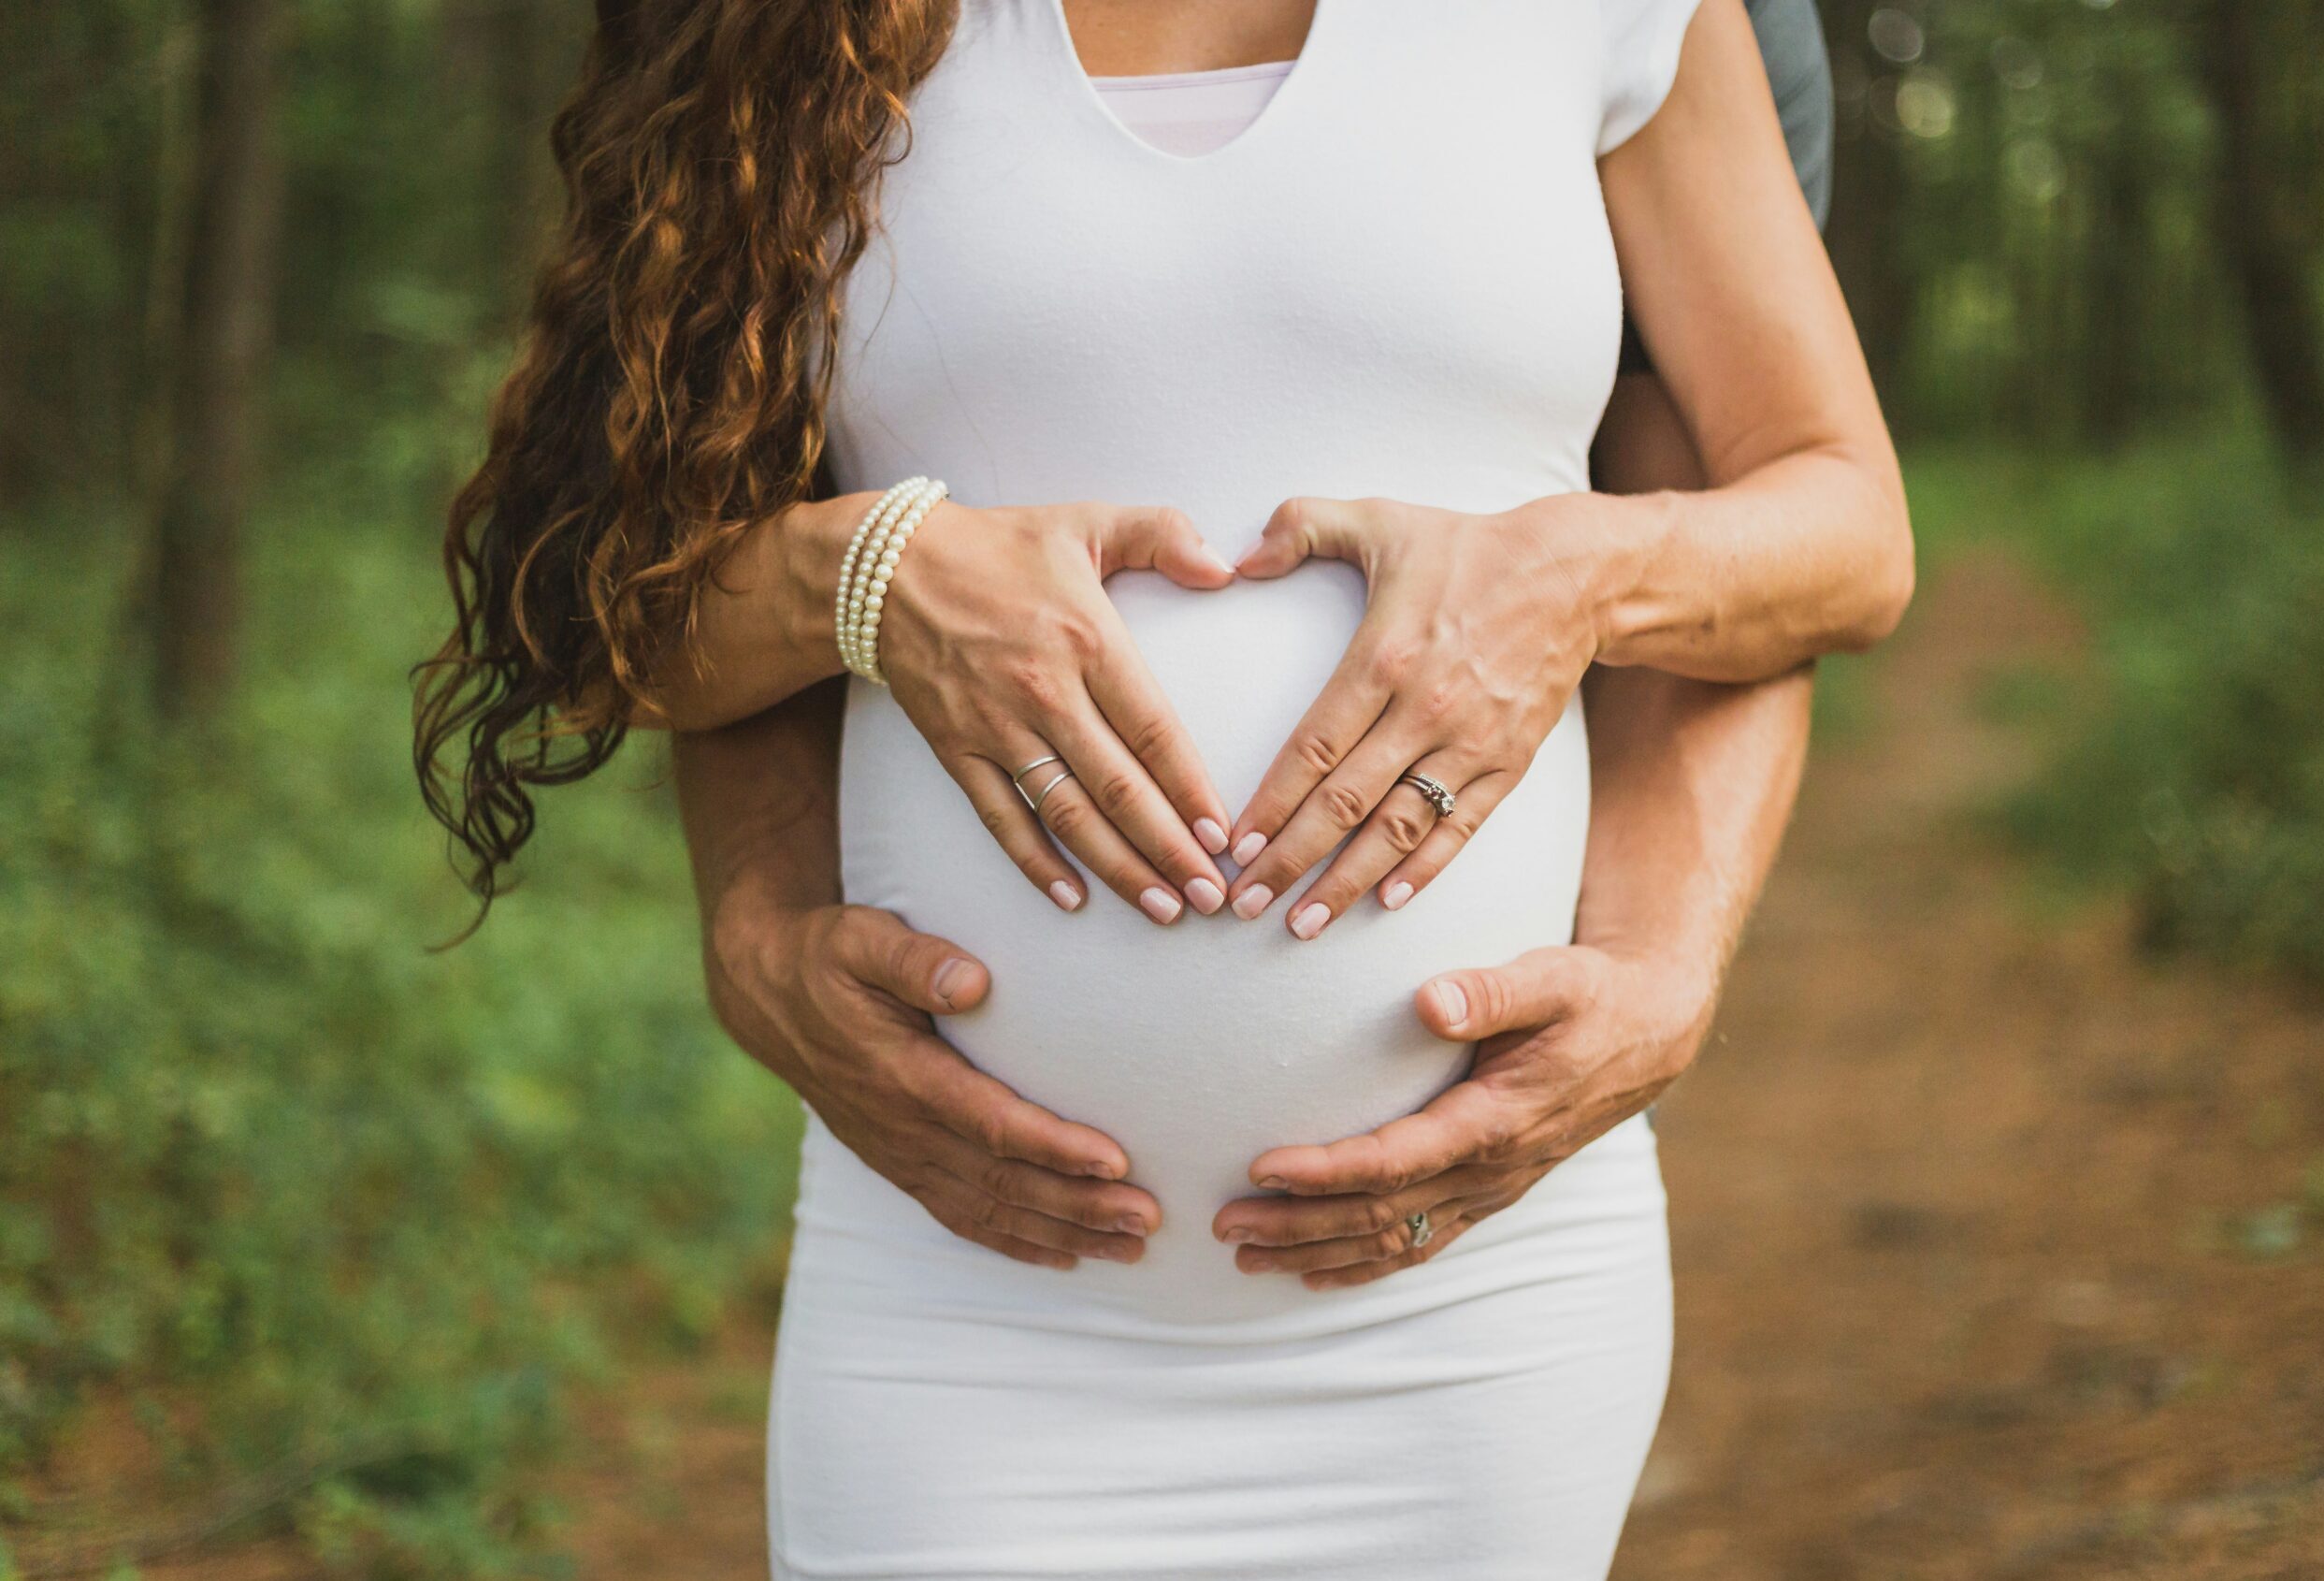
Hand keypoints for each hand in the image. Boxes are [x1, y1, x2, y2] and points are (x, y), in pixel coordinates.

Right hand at [709, 893, 1160, 1268]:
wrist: (771, 997)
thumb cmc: (829, 958)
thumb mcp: (860, 939)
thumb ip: (914, 960)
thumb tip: (975, 981)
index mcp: (901, 1076)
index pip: (990, 1123)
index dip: (1054, 1147)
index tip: (1116, 1161)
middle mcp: (903, 1130)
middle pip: (1003, 1182)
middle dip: (1079, 1206)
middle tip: (1148, 1219)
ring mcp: (901, 1156)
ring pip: (990, 1212)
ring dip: (1063, 1234)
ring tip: (1130, 1248)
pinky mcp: (902, 1167)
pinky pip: (962, 1219)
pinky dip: (1016, 1244)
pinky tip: (1067, 1258)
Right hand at [881, 500, 1236, 923]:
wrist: (885, 568)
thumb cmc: (997, 545)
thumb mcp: (1085, 522)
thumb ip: (1163, 534)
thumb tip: (1227, 567)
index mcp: (1087, 640)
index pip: (1153, 730)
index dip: (1191, 789)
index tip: (1223, 835)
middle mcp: (1045, 693)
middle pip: (1118, 788)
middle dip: (1169, 849)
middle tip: (1211, 896)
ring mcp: (997, 728)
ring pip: (1067, 814)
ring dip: (1117, 868)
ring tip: (1162, 908)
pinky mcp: (957, 749)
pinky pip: (1001, 817)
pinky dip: (1034, 862)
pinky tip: (1071, 898)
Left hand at [1210, 943, 1711, 1288]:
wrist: (1646, 1034)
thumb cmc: (1588, 996)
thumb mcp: (1552, 977)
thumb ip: (1491, 991)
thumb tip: (1429, 1000)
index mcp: (1496, 1120)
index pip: (1396, 1160)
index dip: (1327, 1171)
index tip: (1261, 1167)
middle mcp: (1489, 1170)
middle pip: (1380, 1215)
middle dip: (1298, 1225)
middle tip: (1223, 1225)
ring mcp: (1488, 1191)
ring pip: (1393, 1241)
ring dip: (1317, 1253)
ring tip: (1245, 1258)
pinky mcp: (1485, 1194)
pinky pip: (1418, 1244)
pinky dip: (1362, 1266)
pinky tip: (1312, 1273)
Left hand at [1223, 495, 1616, 934]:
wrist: (1576, 574)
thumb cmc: (1465, 548)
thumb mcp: (1380, 518)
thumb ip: (1301, 526)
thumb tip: (1237, 556)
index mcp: (1385, 657)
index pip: (1314, 748)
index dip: (1271, 803)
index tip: (1234, 845)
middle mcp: (1427, 709)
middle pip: (1346, 802)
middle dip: (1291, 860)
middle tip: (1245, 903)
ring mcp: (1472, 742)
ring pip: (1399, 828)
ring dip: (1347, 882)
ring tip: (1302, 924)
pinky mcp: (1510, 762)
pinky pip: (1460, 827)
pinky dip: (1423, 868)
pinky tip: (1385, 901)